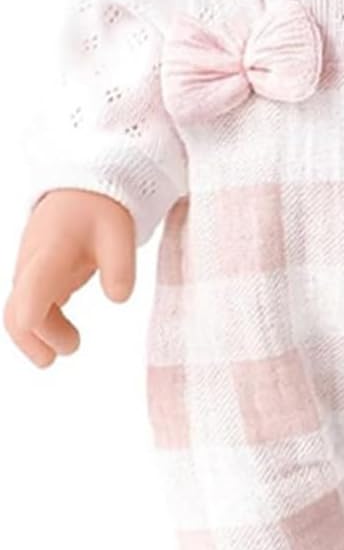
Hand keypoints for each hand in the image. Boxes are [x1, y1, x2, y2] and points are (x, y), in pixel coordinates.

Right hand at [4, 189, 135, 367]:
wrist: (82, 192)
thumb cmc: (99, 211)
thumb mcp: (120, 232)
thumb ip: (120, 266)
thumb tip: (119, 299)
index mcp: (51, 251)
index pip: (33, 287)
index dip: (31, 314)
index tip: (39, 333)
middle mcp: (32, 265)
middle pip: (17, 309)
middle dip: (31, 338)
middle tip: (57, 357)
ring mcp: (31, 273)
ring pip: (22, 312)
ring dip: (41, 335)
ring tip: (72, 345)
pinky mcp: (37, 279)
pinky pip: (31, 308)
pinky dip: (44, 326)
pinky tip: (66, 337)